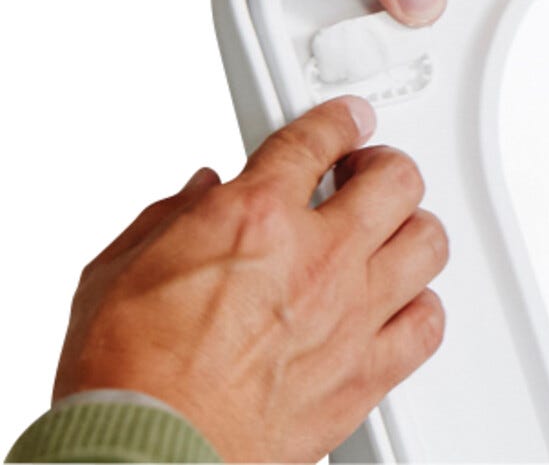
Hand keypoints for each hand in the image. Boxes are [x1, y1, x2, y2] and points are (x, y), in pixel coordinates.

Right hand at [54, 96, 448, 461]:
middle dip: (384, 166)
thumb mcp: (119, 269)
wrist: (147, 455)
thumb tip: (198, 193)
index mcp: (253, 218)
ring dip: (411, 228)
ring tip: (390, 233)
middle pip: (396, 179)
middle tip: (366, 176)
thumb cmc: (126, 375)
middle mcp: (316, 258)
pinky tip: (402, 303)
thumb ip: (168, 218)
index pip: (317, 138)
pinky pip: (428, 324)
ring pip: (427, 242)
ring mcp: (350, 315)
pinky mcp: (365, 374)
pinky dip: (421, 306)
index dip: (340, 119)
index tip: (349, 120)